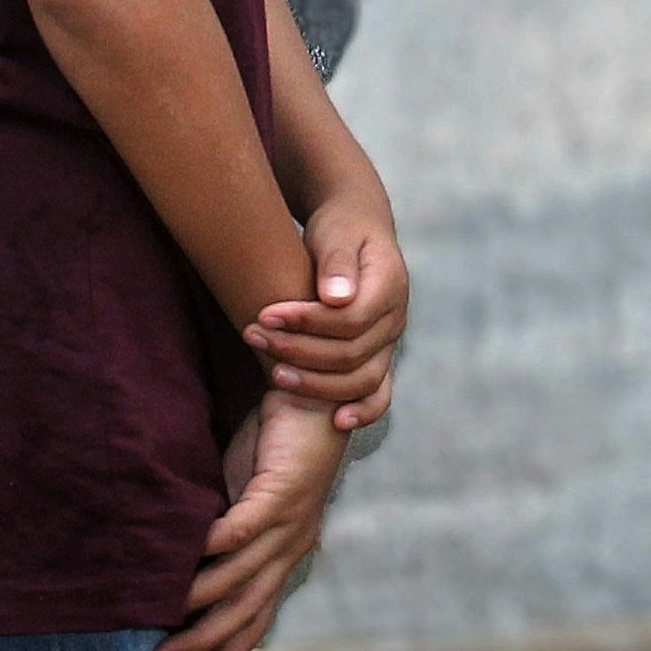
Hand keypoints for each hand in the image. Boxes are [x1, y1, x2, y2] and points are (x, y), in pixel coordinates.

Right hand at [154, 393, 344, 650]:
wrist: (313, 392)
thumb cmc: (275, 442)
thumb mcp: (243, 495)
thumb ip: (221, 529)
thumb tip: (180, 553)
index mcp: (286, 553)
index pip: (257, 616)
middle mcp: (292, 547)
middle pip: (248, 610)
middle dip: (207, 642)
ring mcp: (290, 524)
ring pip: (241, 578)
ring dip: (201, 602)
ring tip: (164, 617)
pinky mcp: (281, 494)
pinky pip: (243, 531)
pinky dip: (213, 548)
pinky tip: (186, 559)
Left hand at [245, 198, 407, 431]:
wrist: (356, 231)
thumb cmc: (340, 229)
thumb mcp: (336, 233)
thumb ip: (337, 263)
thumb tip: (337, 298)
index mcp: (389, 286)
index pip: (349, 320)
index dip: (305, 322)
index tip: (264, 314)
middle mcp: (396, 320)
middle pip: (351, 353)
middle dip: (299, 350)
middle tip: (254, 336)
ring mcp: (390, 343)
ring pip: (361, 379)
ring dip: (315, 382)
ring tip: (272, 373)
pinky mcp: (378, 357)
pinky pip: (379, 394)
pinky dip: (362, 410)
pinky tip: (337, 422)